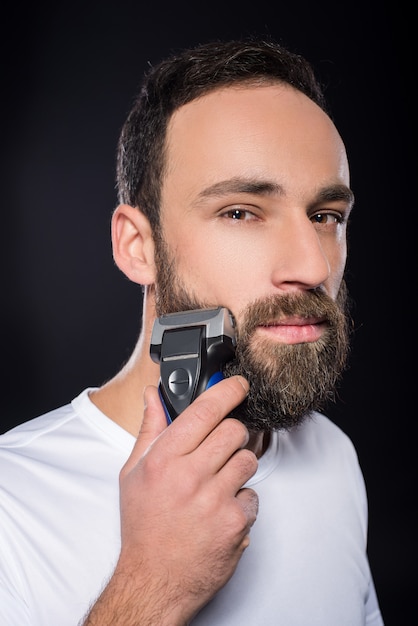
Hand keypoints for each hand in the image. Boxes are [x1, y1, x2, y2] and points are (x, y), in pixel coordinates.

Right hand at [83, 375, 257, 625]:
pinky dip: (241, 500)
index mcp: (164, 459)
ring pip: (248, 459)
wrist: (155, 580)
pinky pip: (253, 494)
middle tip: (220, 448)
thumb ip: (149, 429)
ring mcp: (215, 499)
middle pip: (234, 431)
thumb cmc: (143, 526)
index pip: (205, 410)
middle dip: (231, 434)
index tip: (239, 385)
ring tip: (216, 483)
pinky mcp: (235, 522)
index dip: (228, 390)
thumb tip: (153, 394)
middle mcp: (190, 476)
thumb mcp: (133, 473)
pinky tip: (220, 510)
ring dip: (237, 467)